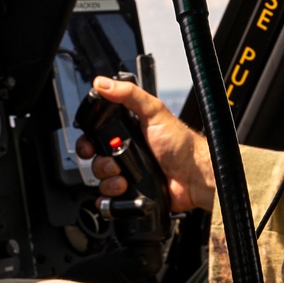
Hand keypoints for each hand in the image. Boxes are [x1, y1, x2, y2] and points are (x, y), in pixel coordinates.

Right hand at [80, 76, 214, 212]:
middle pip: (96, 159)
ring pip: (101, 180)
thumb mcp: (154, 112)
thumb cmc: (180, 143)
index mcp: (128, 133)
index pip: (98, 136)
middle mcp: (126, 154)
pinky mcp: (131, 194)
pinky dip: (109, 197)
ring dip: (108, 179)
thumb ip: (130, 95)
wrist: (194, 176)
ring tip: (124, 177)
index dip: (88, 140)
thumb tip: (104, 83)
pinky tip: (122, 190)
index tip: (88, 144)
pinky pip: (109, 199)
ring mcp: (129, 174)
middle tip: (111, 162)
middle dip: (98, 162)